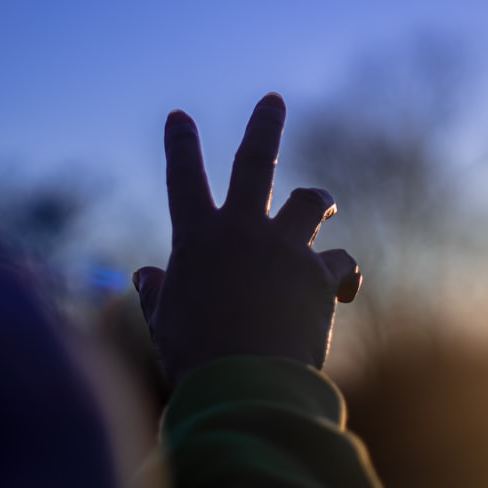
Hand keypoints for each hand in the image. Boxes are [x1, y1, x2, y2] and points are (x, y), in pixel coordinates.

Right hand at [133, 93, 360, 386]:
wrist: (247, 385)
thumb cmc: (196, 359)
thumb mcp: (165, 323)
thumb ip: (156, 294)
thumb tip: (144, 276)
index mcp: (196, 239)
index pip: (183, 178)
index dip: (180, 145)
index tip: (180, 117)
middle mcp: (242, 230)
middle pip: (255, 160)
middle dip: (265, 125)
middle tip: (274, 101)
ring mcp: (284, 248)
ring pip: (309, 201)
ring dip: (317, 198)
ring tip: (324, 199)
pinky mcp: (318, 274)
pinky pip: (340, 262)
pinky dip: (342, 274)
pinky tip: (342, 292)